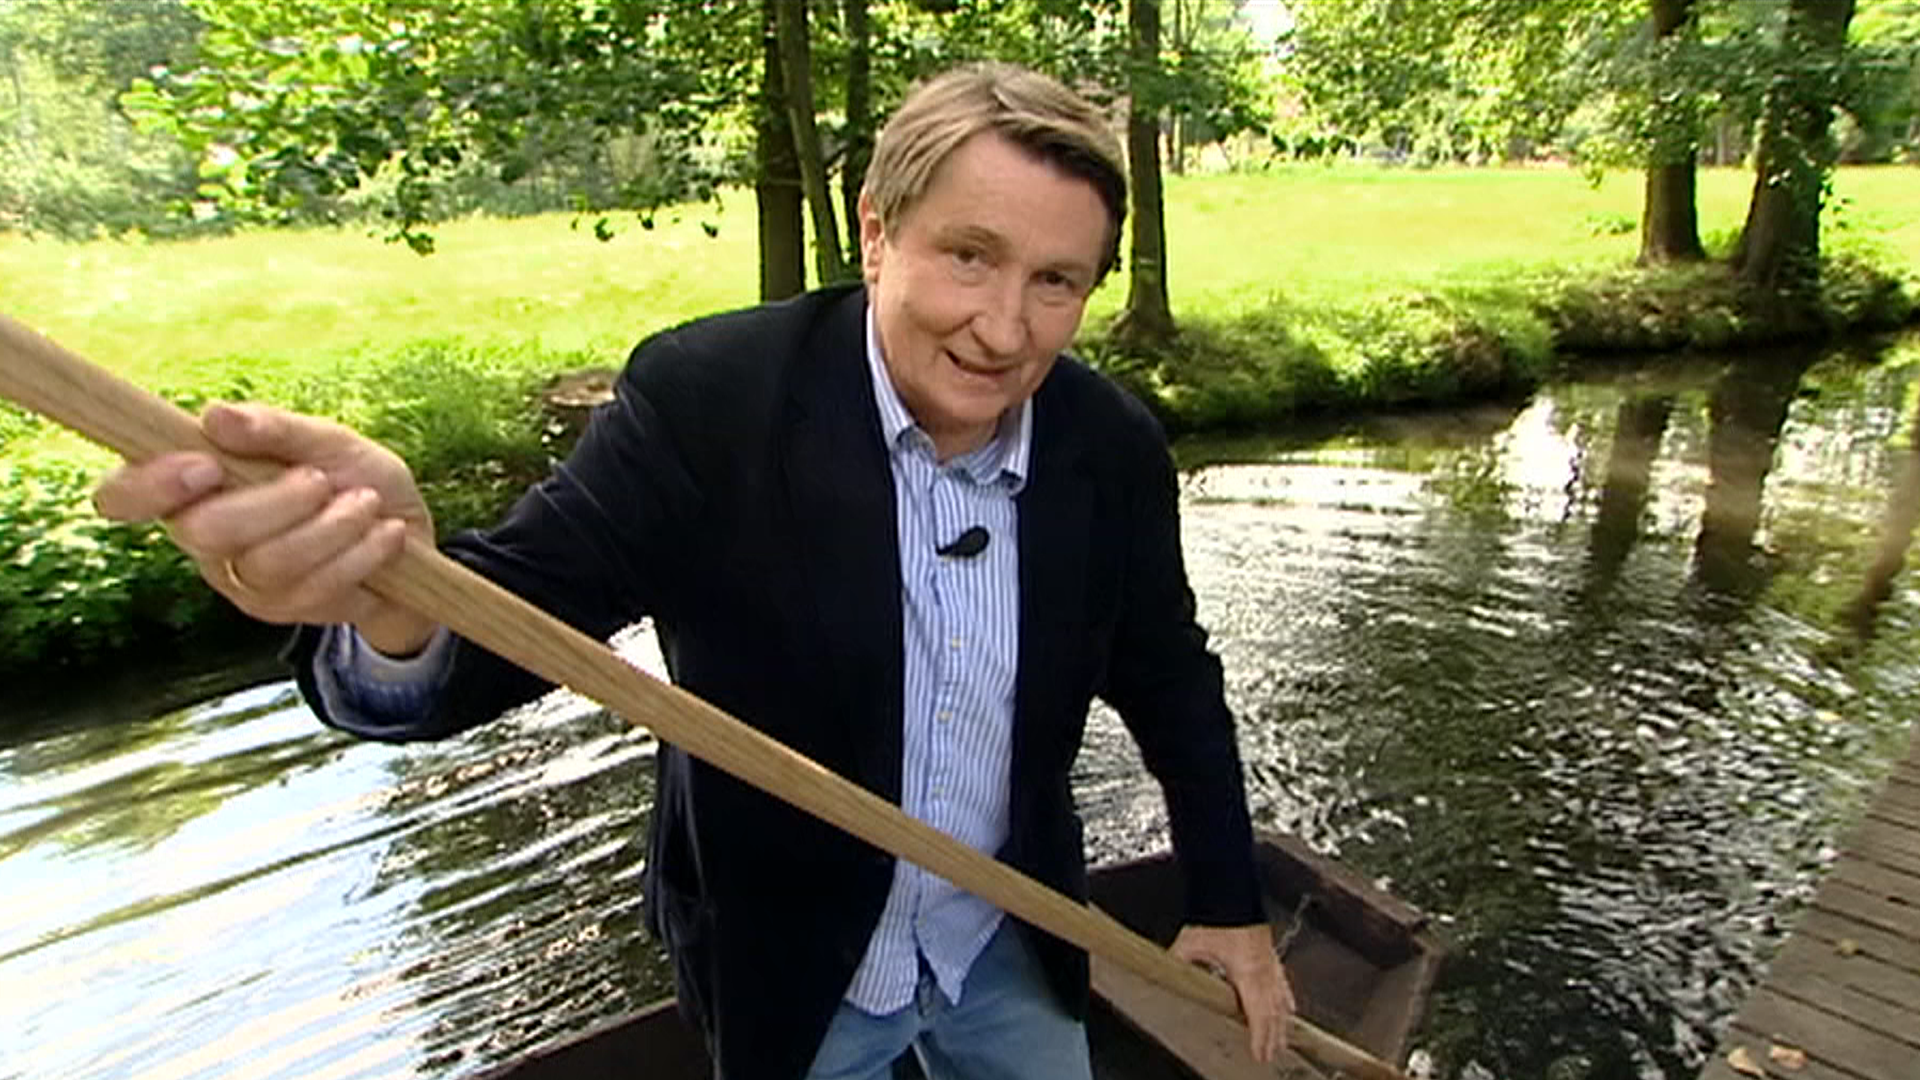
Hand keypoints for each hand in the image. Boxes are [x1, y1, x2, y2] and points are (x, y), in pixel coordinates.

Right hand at [91, 402, 439, 654]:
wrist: (409, 537)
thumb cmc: (353, 479)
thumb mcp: (325, 440)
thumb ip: (274, 428)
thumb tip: (214, 416)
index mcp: (195, 485)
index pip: (126, 494)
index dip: (147, 485)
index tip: (205, 465)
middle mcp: (203, 536)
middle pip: (205, 532)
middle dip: (275, 503)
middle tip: (321, 480)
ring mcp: (239, 579)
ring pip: (267, 563)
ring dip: (331, 528)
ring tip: (368, 502)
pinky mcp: (279, 610)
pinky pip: (311, 587)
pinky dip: (359, 553)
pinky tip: (385, 533)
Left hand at [1171, 922, 1294, 1063]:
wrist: (1234, 894)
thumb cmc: (1219, 915)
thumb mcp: (1191, 943)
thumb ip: (1177, 962)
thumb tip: (1161, 971)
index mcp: (1247, 973)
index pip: (1257, 1013)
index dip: (1259, 1036)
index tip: (1259, 1052)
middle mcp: (1263, 971)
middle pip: (1273, 1012)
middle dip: (1272, 1036)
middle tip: (1270, 1054)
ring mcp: (1271, 963)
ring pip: (1281, 1001)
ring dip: (1282, 1023)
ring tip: (1282, 1040)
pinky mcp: (1272, 955)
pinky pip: (1284, 984)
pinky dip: (1287, 999)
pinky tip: (1290, 1007)